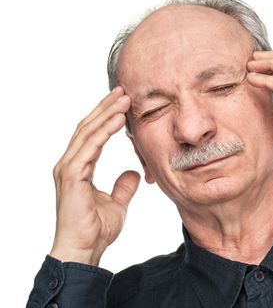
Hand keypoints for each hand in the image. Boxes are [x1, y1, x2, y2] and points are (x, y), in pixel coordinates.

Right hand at [49, 86, 139, 264]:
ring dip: (106, 113)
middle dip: (106, 108)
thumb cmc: (95, 230)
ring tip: (123, 98)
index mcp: (78, 168)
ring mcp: (68, 169)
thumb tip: (134, 174)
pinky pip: (89, 147)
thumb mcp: (117, 203)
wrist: (83, 250)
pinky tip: (117, 119)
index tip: (123, 102)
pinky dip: (104, 132)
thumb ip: (124, 186)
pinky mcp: (71, 176)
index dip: (106, 117)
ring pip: (87, 132)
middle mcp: (69, 164)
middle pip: (88, 127)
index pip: (92, 135)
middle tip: (124, 91)